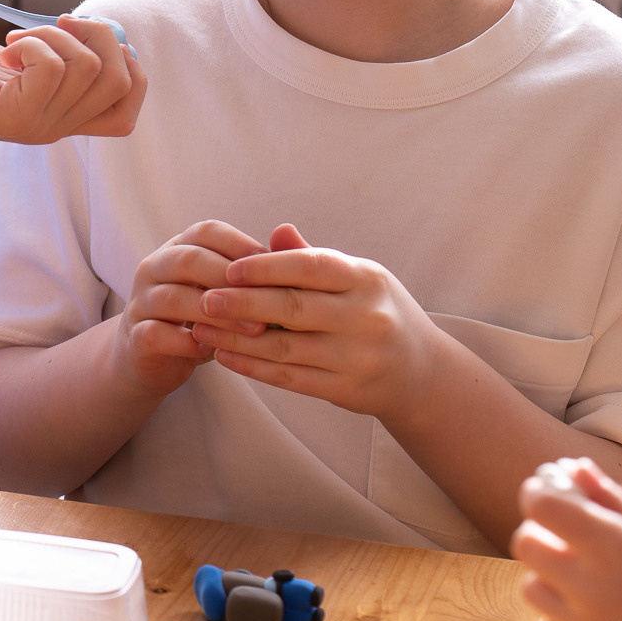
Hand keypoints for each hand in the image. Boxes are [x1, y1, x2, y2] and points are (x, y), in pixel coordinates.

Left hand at [0, 17, 145, 153]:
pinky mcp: (16, 113)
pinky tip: (7, 51)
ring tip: (19, 41)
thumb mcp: (25, 63)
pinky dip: (33, 43)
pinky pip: (53, 67)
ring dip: (54, 35)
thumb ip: (64, 55)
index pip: (129, 107)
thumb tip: (101, 28)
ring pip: (89, 66)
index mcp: (66, 117)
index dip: (128, 67)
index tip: (87, 40)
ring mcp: (40, 123)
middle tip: (57, 25)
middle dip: (98, 34)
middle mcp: (59, 126)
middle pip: (121, 78)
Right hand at [116, 219, 269, 397]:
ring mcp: (140, 302)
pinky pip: (155, 334)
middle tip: (269, 303)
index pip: (207, 232)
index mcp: (178, 249)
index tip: (276, 268)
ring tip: (252, 331)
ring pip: (172, 297)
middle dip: (230, 279)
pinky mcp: (134, 337)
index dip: (241, 245)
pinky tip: (211, 350)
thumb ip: (252, 270)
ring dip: (216, 314)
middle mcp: (154, 269)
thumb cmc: (201, 318)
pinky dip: (185, 342)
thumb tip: (292, 239)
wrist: (150, 357)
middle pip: (187, 259)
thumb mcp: (225, 291)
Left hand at [189, 223, 451, 418]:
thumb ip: (313, 258)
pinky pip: (289, 377)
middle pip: (293, 309)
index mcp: (367, 280)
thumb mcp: (357, 279)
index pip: (312, 267)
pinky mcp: (344, 389)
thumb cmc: (375, 311)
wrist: (421, 372)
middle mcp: (366, 317)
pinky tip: (224, 355)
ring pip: (284, 347)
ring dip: (237, 338)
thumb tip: (278, 231)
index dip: (268, 267)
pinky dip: (252, 366)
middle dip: (243, 303)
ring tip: (201, 328)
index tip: (229, 268)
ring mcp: (357, 357)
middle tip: (204, 299)